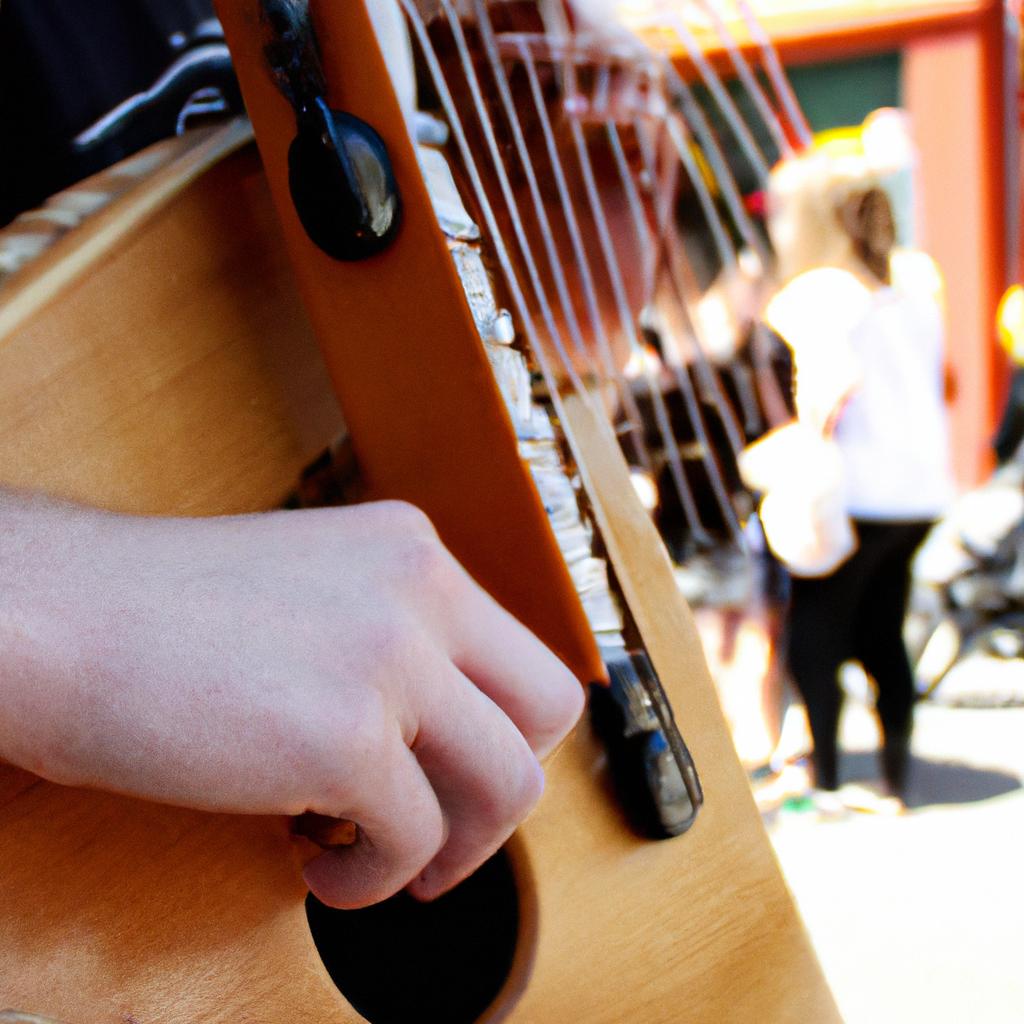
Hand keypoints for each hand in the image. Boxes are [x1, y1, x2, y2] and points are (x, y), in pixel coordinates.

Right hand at [0, 491, 582, 907]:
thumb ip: (388, 635)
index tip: (452, 775)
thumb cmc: (159, 616)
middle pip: (546, 715)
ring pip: (506, 788)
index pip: (523, 656)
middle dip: (502, 795)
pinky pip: (412, 843)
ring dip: (452, 849)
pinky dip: (372, 879)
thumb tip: (440, 729)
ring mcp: (390, 659)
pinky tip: (313, 864)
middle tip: (442, 835)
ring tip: (373, 859)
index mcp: (413, 549)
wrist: (50, 615)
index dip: (500, 733)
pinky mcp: (344, 737)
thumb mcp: (312, 587)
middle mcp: (420, 590)